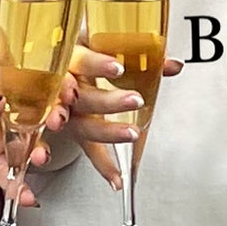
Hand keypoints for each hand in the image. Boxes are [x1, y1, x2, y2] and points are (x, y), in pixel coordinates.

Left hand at [0, 59, 57, 203]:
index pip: (36, 79)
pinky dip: (17, 185)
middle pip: (40, 113)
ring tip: (39, 159)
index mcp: (0, 80)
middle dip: (54, 118)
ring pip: (28, 144)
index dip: (55, 85)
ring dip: (38, 153)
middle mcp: (6, 107)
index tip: (65, 93)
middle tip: (55, 124)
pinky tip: (24, 194)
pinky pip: (7, 173)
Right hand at [67, 42, 180, 189]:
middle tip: (135, 100)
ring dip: (107, 132)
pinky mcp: (73, 134)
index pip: (82, 61)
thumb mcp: (101, 48)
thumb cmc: (81, 58)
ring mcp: (66, 113)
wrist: (52, 74)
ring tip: (130, 134)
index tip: (117, 68)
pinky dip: (103, 166)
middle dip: (108, 101)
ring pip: (82, 126)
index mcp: (73, 60)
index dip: (97, 65)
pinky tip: (117, 177)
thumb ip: (137, 53)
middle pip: (83, 96)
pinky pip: (87, 151)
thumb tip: (174, 64)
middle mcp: (66, 88)